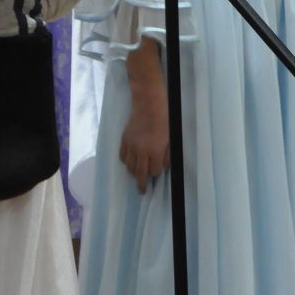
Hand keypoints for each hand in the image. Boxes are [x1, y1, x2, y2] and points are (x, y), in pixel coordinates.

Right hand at [119, 42, 168, 192]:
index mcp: (155, 151)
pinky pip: (122, 156)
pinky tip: (129, 162)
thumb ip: (167, 154)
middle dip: (141, 184)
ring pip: (129, 166)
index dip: (156, 172)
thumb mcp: (171, 137)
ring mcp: (131, 145)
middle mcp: (141, 151)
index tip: (158, 170)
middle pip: (139, 173)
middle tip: (141, 191)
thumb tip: (164, 166)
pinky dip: (126, 161)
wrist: (148, 102)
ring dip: (133, 172)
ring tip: (136, 175)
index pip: (154, 171)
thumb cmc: (164, 118)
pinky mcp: (124, 139)